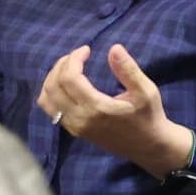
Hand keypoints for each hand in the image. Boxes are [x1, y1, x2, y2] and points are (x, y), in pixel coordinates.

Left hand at [39, 42, 193, 177]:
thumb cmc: (149, 117)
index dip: (74, 59)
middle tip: (77, 55)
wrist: (149, 146)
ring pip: (46, 99)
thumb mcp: (146, 91)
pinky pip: (51, 109)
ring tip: (69, 66)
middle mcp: (79, 119)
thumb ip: (128, 70)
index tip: (86, 49)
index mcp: (96, 108)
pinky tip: (67, 82)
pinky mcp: (74, 131)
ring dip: (52, 78)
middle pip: (53, 86)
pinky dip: (52, 92)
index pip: (69, 78)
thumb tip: (114, 48)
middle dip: (61, 65)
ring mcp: (74, 127)